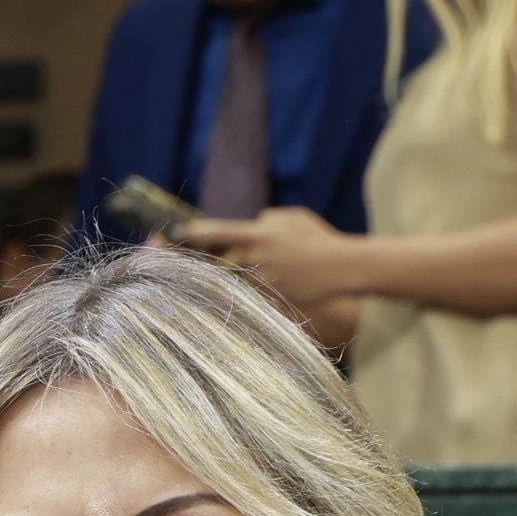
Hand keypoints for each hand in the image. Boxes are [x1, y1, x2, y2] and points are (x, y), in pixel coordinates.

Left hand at [176, 205, 360, 320]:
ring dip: (224, 279)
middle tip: (184, 262)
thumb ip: (269, 219)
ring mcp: (259, 280)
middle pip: (215, 262)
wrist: (341, 267)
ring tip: (224, 278)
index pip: (217, 232)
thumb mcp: (294, 218)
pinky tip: (248, 293)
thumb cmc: (318, 238)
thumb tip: (254, 221)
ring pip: (230, 280)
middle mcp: (254, 257)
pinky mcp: (267, 298)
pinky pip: (247, 295)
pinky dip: (244, 293)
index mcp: (258, 234)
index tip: (175, 231)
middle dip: (201, 262)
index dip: (193, 232)